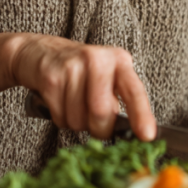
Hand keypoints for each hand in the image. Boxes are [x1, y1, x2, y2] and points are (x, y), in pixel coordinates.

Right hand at [9, 35, 155, 140]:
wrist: (40, 52)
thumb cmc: (80, 71)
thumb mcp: (106, 78)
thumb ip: (118, 101)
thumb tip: (130, 132)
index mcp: (119, 60)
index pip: (134, 89)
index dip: (141, 114)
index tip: (147, 135)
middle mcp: (98, 59)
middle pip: (102, 112)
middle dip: (99, 128)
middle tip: (95, 123)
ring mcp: (73, 66)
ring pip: (79, 119)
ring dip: (76, 123)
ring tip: (74, 105)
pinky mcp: (51, 77)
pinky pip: (60, 117)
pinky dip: (61, 118)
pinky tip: (60, 102)